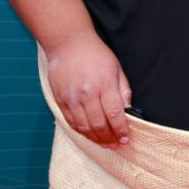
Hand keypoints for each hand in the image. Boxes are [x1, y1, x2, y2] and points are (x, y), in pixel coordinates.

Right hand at [45, 34, 131, 148]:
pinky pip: (71, 122)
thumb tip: (128, 111)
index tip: (126, 139)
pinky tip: (90, 135)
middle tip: (116, 144)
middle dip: (109, 138)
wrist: (69, 44)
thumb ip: (123, 91)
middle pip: (99, 124)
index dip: (121, 130)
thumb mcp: (117, 69)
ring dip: (96, 139)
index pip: (114, 114)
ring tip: (105, 144)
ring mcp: (72, 98)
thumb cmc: (97, 56)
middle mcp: (87, 93)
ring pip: (84, 127)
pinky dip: (81, 132)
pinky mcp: (60, 101)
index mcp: (105, 85)